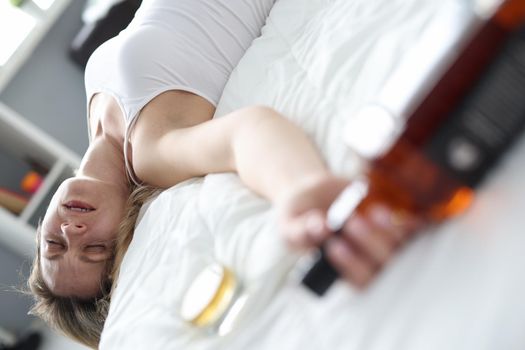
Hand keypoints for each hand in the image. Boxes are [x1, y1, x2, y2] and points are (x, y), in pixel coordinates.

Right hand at [278, 175, 421, 287]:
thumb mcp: (288, 225)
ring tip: (372, 213)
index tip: (334, 245)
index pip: (358, 281)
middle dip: (370, 244)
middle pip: (382, 266)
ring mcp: (381, 241)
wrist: (311, 192)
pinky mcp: (390, 222)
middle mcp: (364, 260)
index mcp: (340, 269)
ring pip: (398, 248)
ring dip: (389, 232)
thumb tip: (321, 227)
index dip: (352, 266)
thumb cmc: (298, 215)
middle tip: (351, 221)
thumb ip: (300, 231)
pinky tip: (381, 210)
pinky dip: (403, 222)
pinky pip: (409, 229)